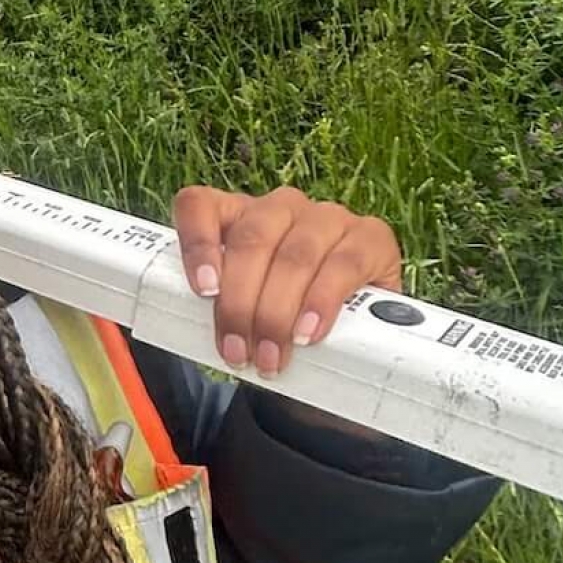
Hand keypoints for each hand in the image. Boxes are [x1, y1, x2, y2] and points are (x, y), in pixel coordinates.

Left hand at [173, 185, 404, 377]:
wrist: (348, 338)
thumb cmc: (280, 320)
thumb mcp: (242, 311)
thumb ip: (217, 308)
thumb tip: (191, 332)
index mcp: (235, 214)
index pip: (199, 205)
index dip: (196, 243)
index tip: (203, 290)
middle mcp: (281, 207)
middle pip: (251, 240)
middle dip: (240, 304)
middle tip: (237, 352)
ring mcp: (327, 216)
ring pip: (294, 254)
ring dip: (277, 313)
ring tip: (270, 357)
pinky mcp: (371, 237)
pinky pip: (344, 264)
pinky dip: (321, 302)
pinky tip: (308, 332)